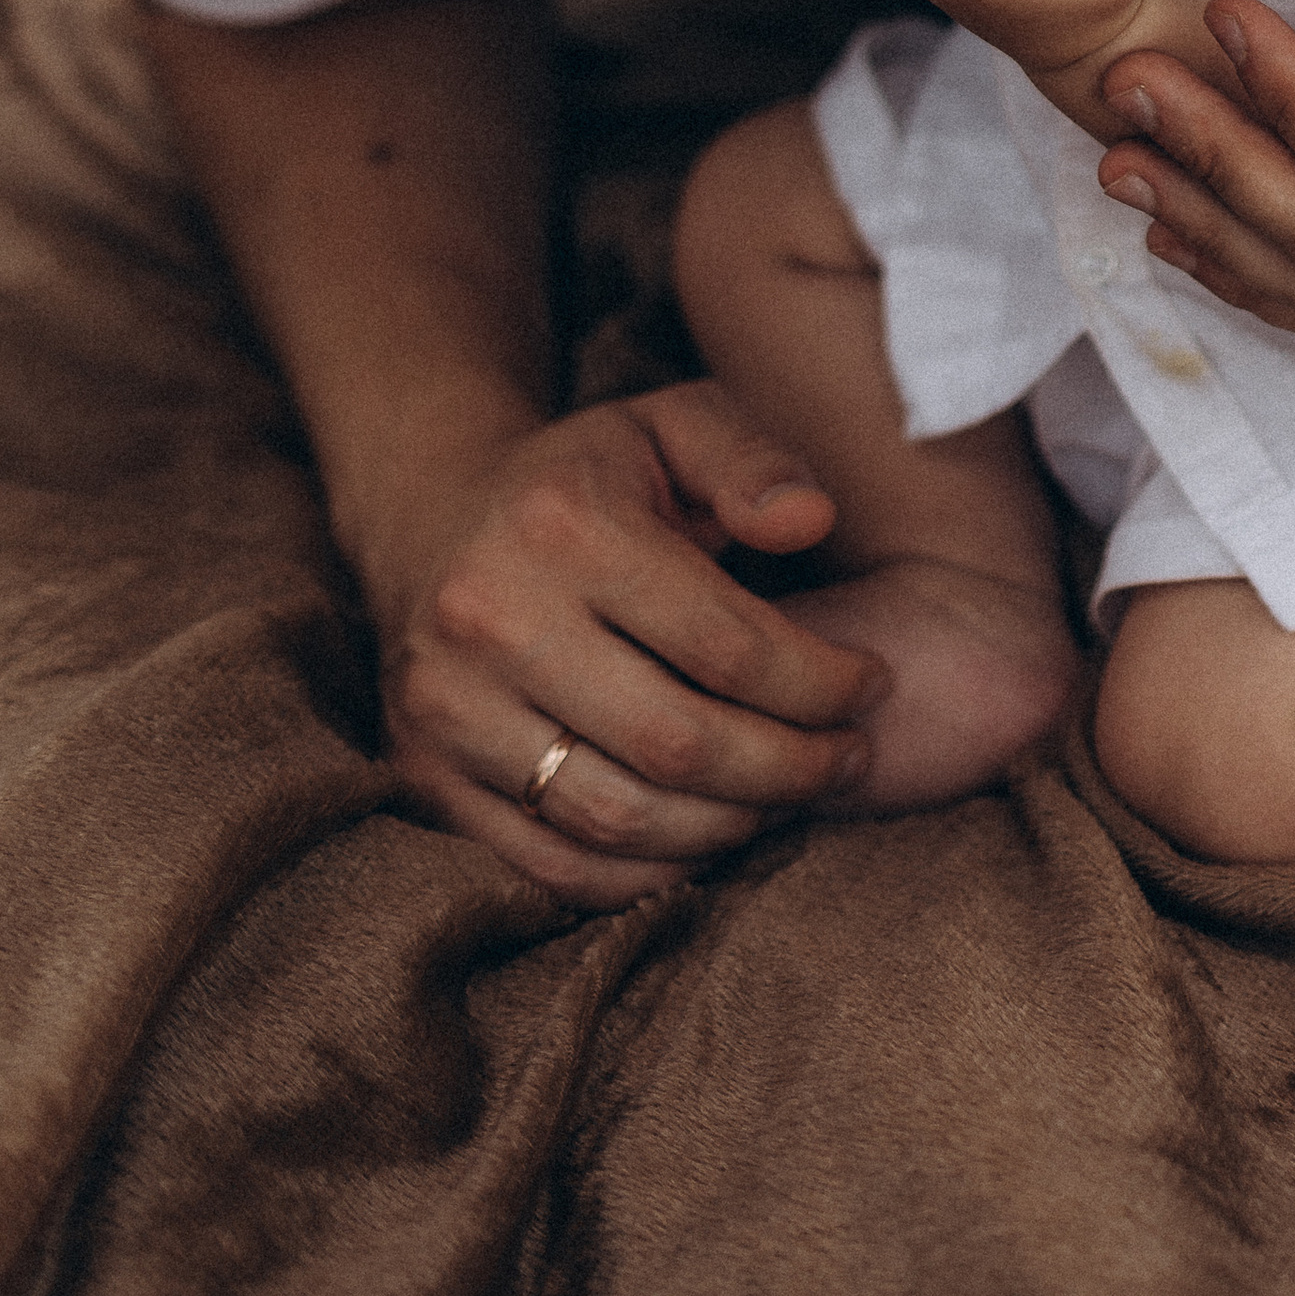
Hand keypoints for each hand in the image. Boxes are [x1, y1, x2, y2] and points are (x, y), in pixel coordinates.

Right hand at [371, 379, 890, 906]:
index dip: (820, 681)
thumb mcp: (675, 423)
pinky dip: (644, 872)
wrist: (434, 518)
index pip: (724, 641)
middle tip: (849, 758)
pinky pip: (550, 865)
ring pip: (615, 816)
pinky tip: (706, 833)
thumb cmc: (590, 476)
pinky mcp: (422, 775)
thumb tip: (812, 520)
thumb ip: (752, 459)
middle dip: (789, 766)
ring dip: (726, 826)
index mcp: (562, 524)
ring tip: (786, 797)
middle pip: (675, 741)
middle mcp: (490, 618)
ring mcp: (445, 707)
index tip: (872, 685)